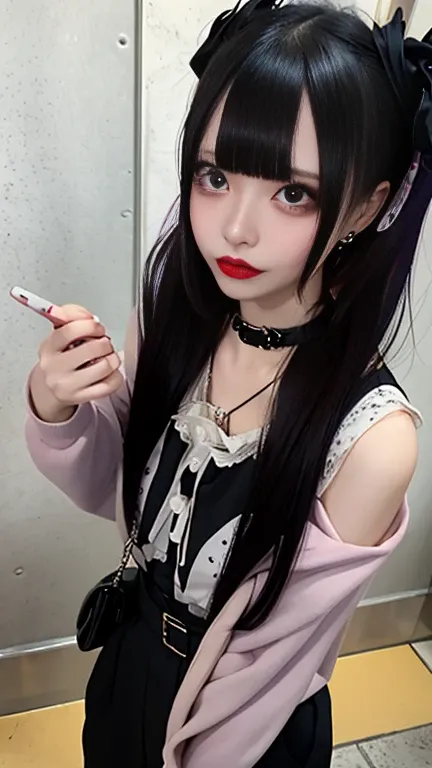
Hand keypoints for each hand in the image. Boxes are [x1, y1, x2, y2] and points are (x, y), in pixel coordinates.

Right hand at [30, 304, 122, 421]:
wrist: (53, 387)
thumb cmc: (61, 357)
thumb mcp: (60, 333)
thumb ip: (73, 315)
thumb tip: (88, 316)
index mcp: (48, 348)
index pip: (71, 330)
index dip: (91, 326)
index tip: (97, 328)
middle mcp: (55, 368)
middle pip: (93, 348)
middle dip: (105, 343)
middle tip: (102, 345)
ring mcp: (67, 385)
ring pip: (105, 366)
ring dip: (112, 358)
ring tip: (105, 358)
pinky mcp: (81, 397)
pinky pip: (111, 383)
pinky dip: (116, 375)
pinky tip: (107, 373)